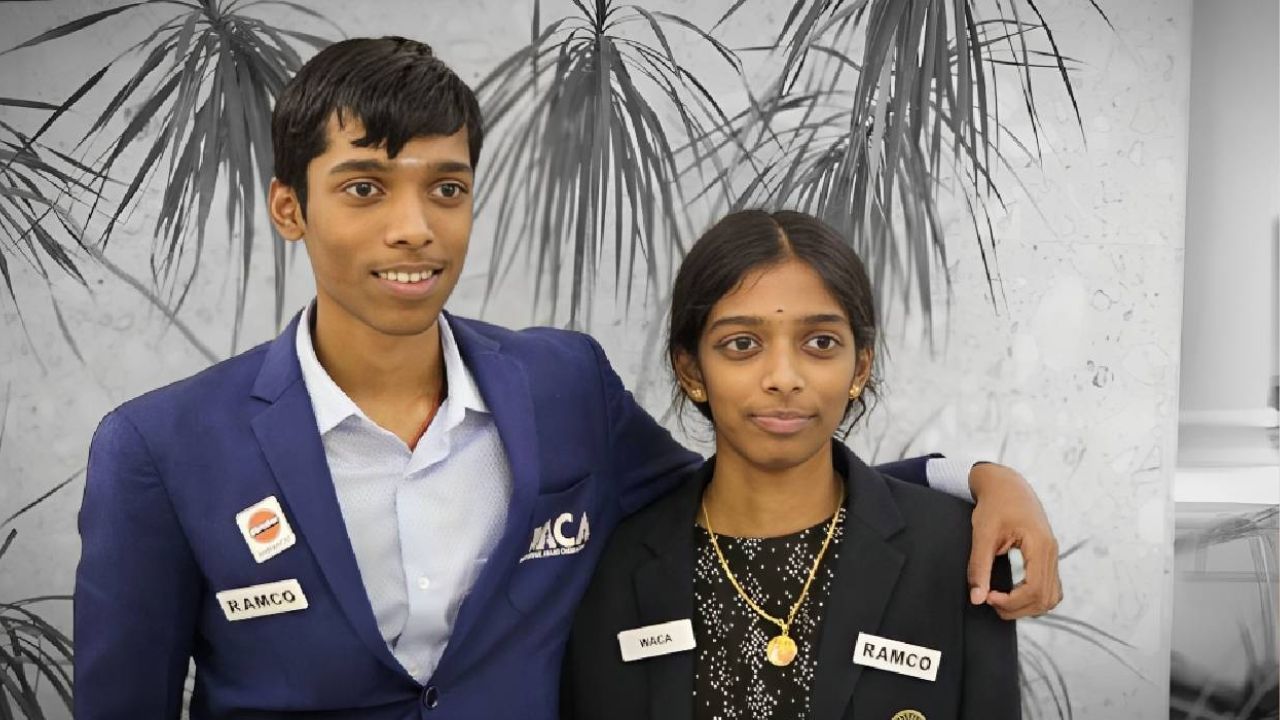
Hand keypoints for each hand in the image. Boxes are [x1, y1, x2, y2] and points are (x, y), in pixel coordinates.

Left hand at [966, 462, 1061, 619]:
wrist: (1006, 485)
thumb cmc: (995, 504)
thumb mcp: (982, 534)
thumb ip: (979, 567)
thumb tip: (977, 598)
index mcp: (1040, 545)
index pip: (1034, 590)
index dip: (1012, 602)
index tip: (988, 598)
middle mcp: (1052, 552)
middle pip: (1045, 599)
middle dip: (1018, 608)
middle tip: (990, 601)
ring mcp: (1052, 555)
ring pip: (1051, 597)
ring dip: (1027, 607)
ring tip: (1001, 600)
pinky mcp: (1047, 557)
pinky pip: (1050, 587)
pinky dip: (1034, 597)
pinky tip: (1013, 594)